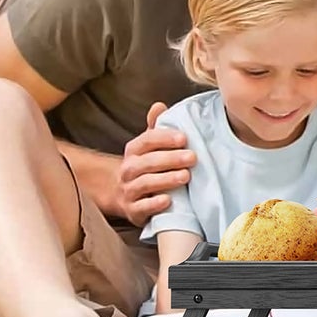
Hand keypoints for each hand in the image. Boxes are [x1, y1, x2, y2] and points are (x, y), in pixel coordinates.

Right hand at [117, 102, 196, 223]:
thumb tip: (159, 105)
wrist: (123, 194)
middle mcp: (128, 169)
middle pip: (148, 162)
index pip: (147, 140)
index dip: (165, 138)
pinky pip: (141, 208)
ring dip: (166, 180)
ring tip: (186, 176)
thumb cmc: (146, 164)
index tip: (184, 138)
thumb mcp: (150, 144)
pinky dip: (153, 205)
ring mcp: (128, 190)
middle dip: (171, 159)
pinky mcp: (132, 211)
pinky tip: (168, 200)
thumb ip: (156, 126)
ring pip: (145, 184)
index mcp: (134, 150)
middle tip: (193, 158)